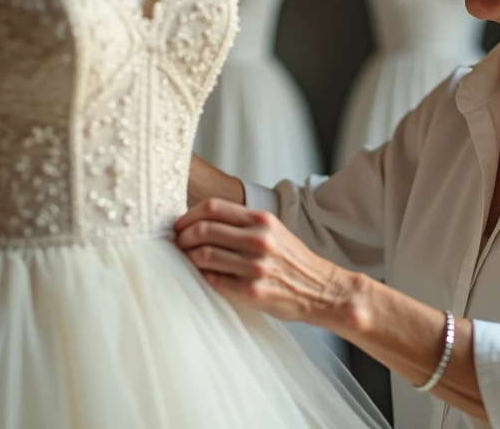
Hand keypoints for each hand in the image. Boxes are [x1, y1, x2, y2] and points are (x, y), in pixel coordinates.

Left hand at [174, 198, 354, 326]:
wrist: (321, 289)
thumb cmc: (292, 260)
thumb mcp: (273, 230)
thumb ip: (242, 223)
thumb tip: (201, 220)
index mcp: (262, 220)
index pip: (213, 207)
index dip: (188, 215)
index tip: (180, 225)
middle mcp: (258, 240)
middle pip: (203, 230)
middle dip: (182, 237)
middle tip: (178, 243)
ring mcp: (255, 266)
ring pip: (203, 255)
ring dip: (187, 258)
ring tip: (187, 260)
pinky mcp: (252, 291)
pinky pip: (213, 280)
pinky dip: (202, 277)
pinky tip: (204, 276)